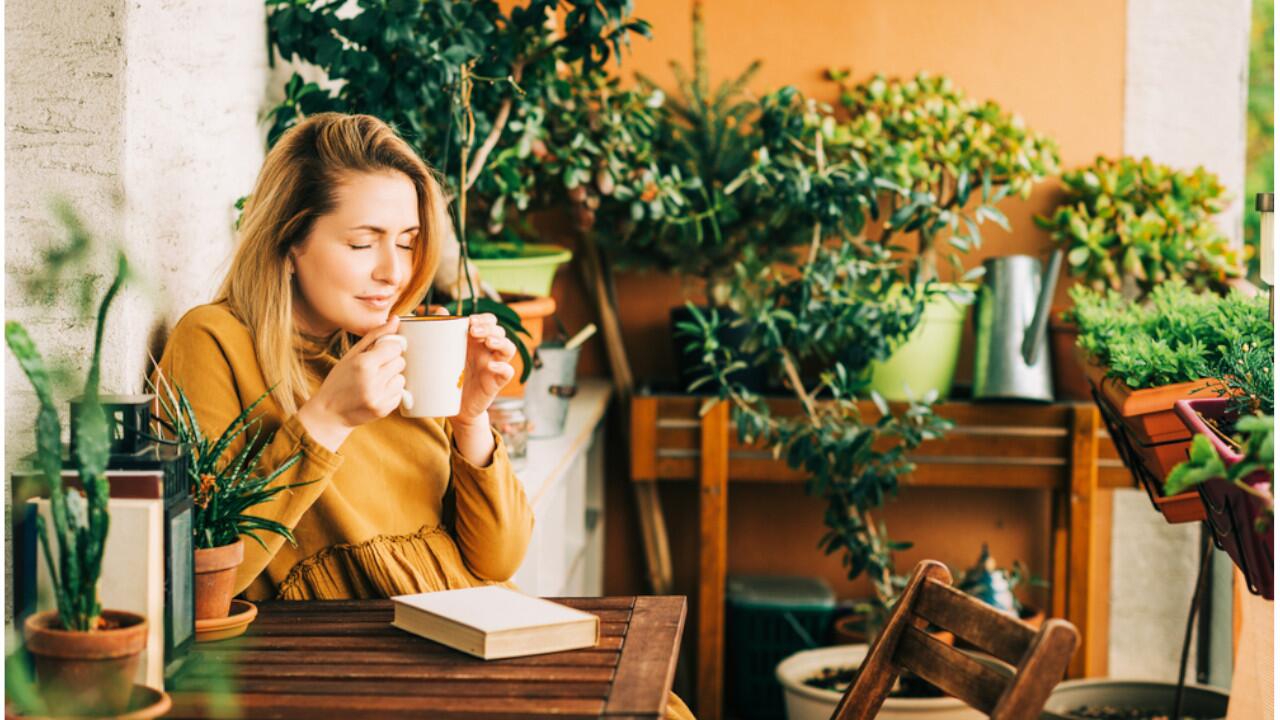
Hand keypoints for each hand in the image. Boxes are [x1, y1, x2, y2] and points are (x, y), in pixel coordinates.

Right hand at [297, 316, 406, 450]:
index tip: (380, 352)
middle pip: (400, 362)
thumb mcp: (352, 355)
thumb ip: (375, 336)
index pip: (395, 347)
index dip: (389, 348)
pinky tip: (375, 394)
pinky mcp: (384, 410)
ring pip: (402, 379)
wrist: (329, 413)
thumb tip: (396, 319)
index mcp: (363, 363)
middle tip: (375, 369)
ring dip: (391, 379)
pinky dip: (390, 393)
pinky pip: (399, 394)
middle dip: (390, 363)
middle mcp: (372, 381)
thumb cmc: (339, 380)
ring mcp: (378, 398)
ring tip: (374, 382)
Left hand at [450, 311, 516, 424]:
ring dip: (501, 341)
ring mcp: (494, 365)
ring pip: (509, 348)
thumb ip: (442, 332)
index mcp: (477, 340)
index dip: (484, 318)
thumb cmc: (449, 376)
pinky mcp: (496, 382)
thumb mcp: (444, 354)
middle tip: (473, 330)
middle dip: (488, 327)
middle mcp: (488, 350)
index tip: (470, 321)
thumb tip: (440, 311)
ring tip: (488, 342)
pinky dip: (503, 366)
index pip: (490, 321)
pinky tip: (491, 365)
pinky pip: (508, 371)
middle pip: (499, 331)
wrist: (452, 406)